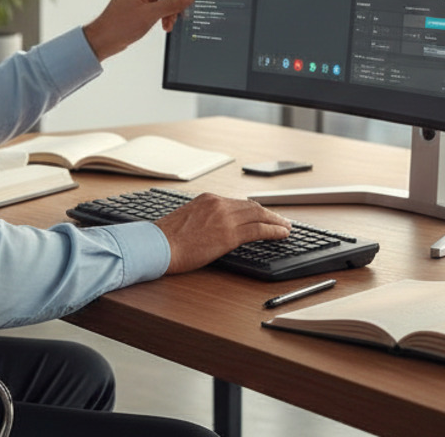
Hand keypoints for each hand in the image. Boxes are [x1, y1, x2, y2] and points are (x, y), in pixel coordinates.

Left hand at [82, 0, 203, 61]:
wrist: (105, 39)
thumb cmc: (119, 24)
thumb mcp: (149, 14)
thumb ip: (172, 4)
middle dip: (176, 0)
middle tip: (176, 16)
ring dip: (171, 10)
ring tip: (168, 24)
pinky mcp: (144, 3)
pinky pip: (163, 3)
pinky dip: (166, 14)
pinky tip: (165, 25)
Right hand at [154, 193, 291, 274]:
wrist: (159, 245)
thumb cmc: (166, 238)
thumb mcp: (186, 220)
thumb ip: (203, 219)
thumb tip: (212, 228)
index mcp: (207, 199)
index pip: (237, 203)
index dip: (254, 210)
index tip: (262, 215)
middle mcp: (218, 204)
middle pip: (251, 207)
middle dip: (268, 214)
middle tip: (280, 220)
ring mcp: (224, 218)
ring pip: (259, 216)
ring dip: (275, 221)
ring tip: (286, 227)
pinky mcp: (229, 234)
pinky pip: (258, 230)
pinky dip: (273, 231)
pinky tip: (282, 234)